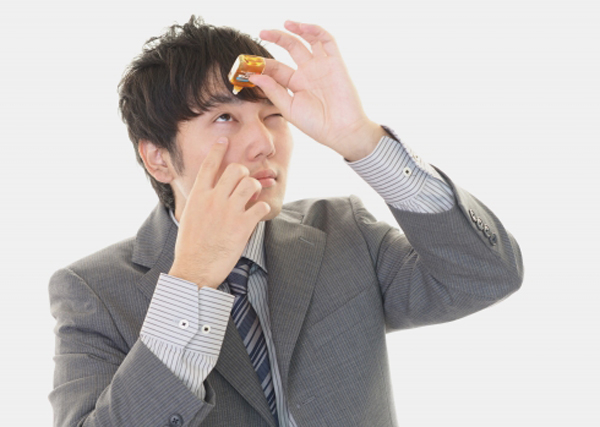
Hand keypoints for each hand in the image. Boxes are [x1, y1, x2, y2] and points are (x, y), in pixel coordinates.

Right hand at [168, 138, 270, 288]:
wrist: (194, 268)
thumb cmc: (190, 247)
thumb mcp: (190, 217)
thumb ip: (201, 202)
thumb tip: (209, 194)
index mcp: (198, 196)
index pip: (209, 165)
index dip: (218, 150)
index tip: (224, 140)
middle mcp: (214, 199)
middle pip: (235, 169)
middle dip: (244, 173)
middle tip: (246, 182)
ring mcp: (229, 211)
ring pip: (251, 184)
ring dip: (256, 188)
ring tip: (255, 197)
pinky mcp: (242, 225)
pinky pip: (261, 207)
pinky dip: (264, 208)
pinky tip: (261, 213)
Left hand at [249, 21, 384, 160]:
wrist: (341, 131)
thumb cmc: (316, 124)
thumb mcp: (289, 108)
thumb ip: (273, 91)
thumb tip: (254, 76)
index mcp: (295, 84)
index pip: (276, 68)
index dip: (262, 64)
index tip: (247, 63)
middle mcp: (308, 72)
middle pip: (291, 47)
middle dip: (277, 38)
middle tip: (262, 32)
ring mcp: (322, 66)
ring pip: (308, 40)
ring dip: (297, 29)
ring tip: (286, 23)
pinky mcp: (335, 63)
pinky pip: (327, 41)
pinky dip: (316, 31)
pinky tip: (303, 27)